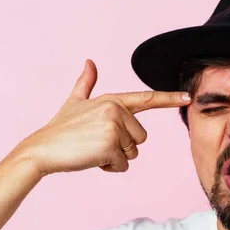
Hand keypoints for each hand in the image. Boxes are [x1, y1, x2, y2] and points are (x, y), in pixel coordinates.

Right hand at [18, 59, 190, 175]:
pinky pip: (124, 165)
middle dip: (122, 146)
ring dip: (116, 157)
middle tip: (96, 142)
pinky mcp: (111, 145)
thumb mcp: (75, 102)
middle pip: (141, 137)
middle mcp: (116, 109)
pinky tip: (91, 159)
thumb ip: (86, 84)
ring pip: (133, 152)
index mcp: (112, 100)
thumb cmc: (61, 129)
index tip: (188, 97)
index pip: (147, 98)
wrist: (41, 149)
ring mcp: (114, 126)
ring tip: (93, 149)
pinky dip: (109, 167)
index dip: (170, 98)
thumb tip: (90, 62)